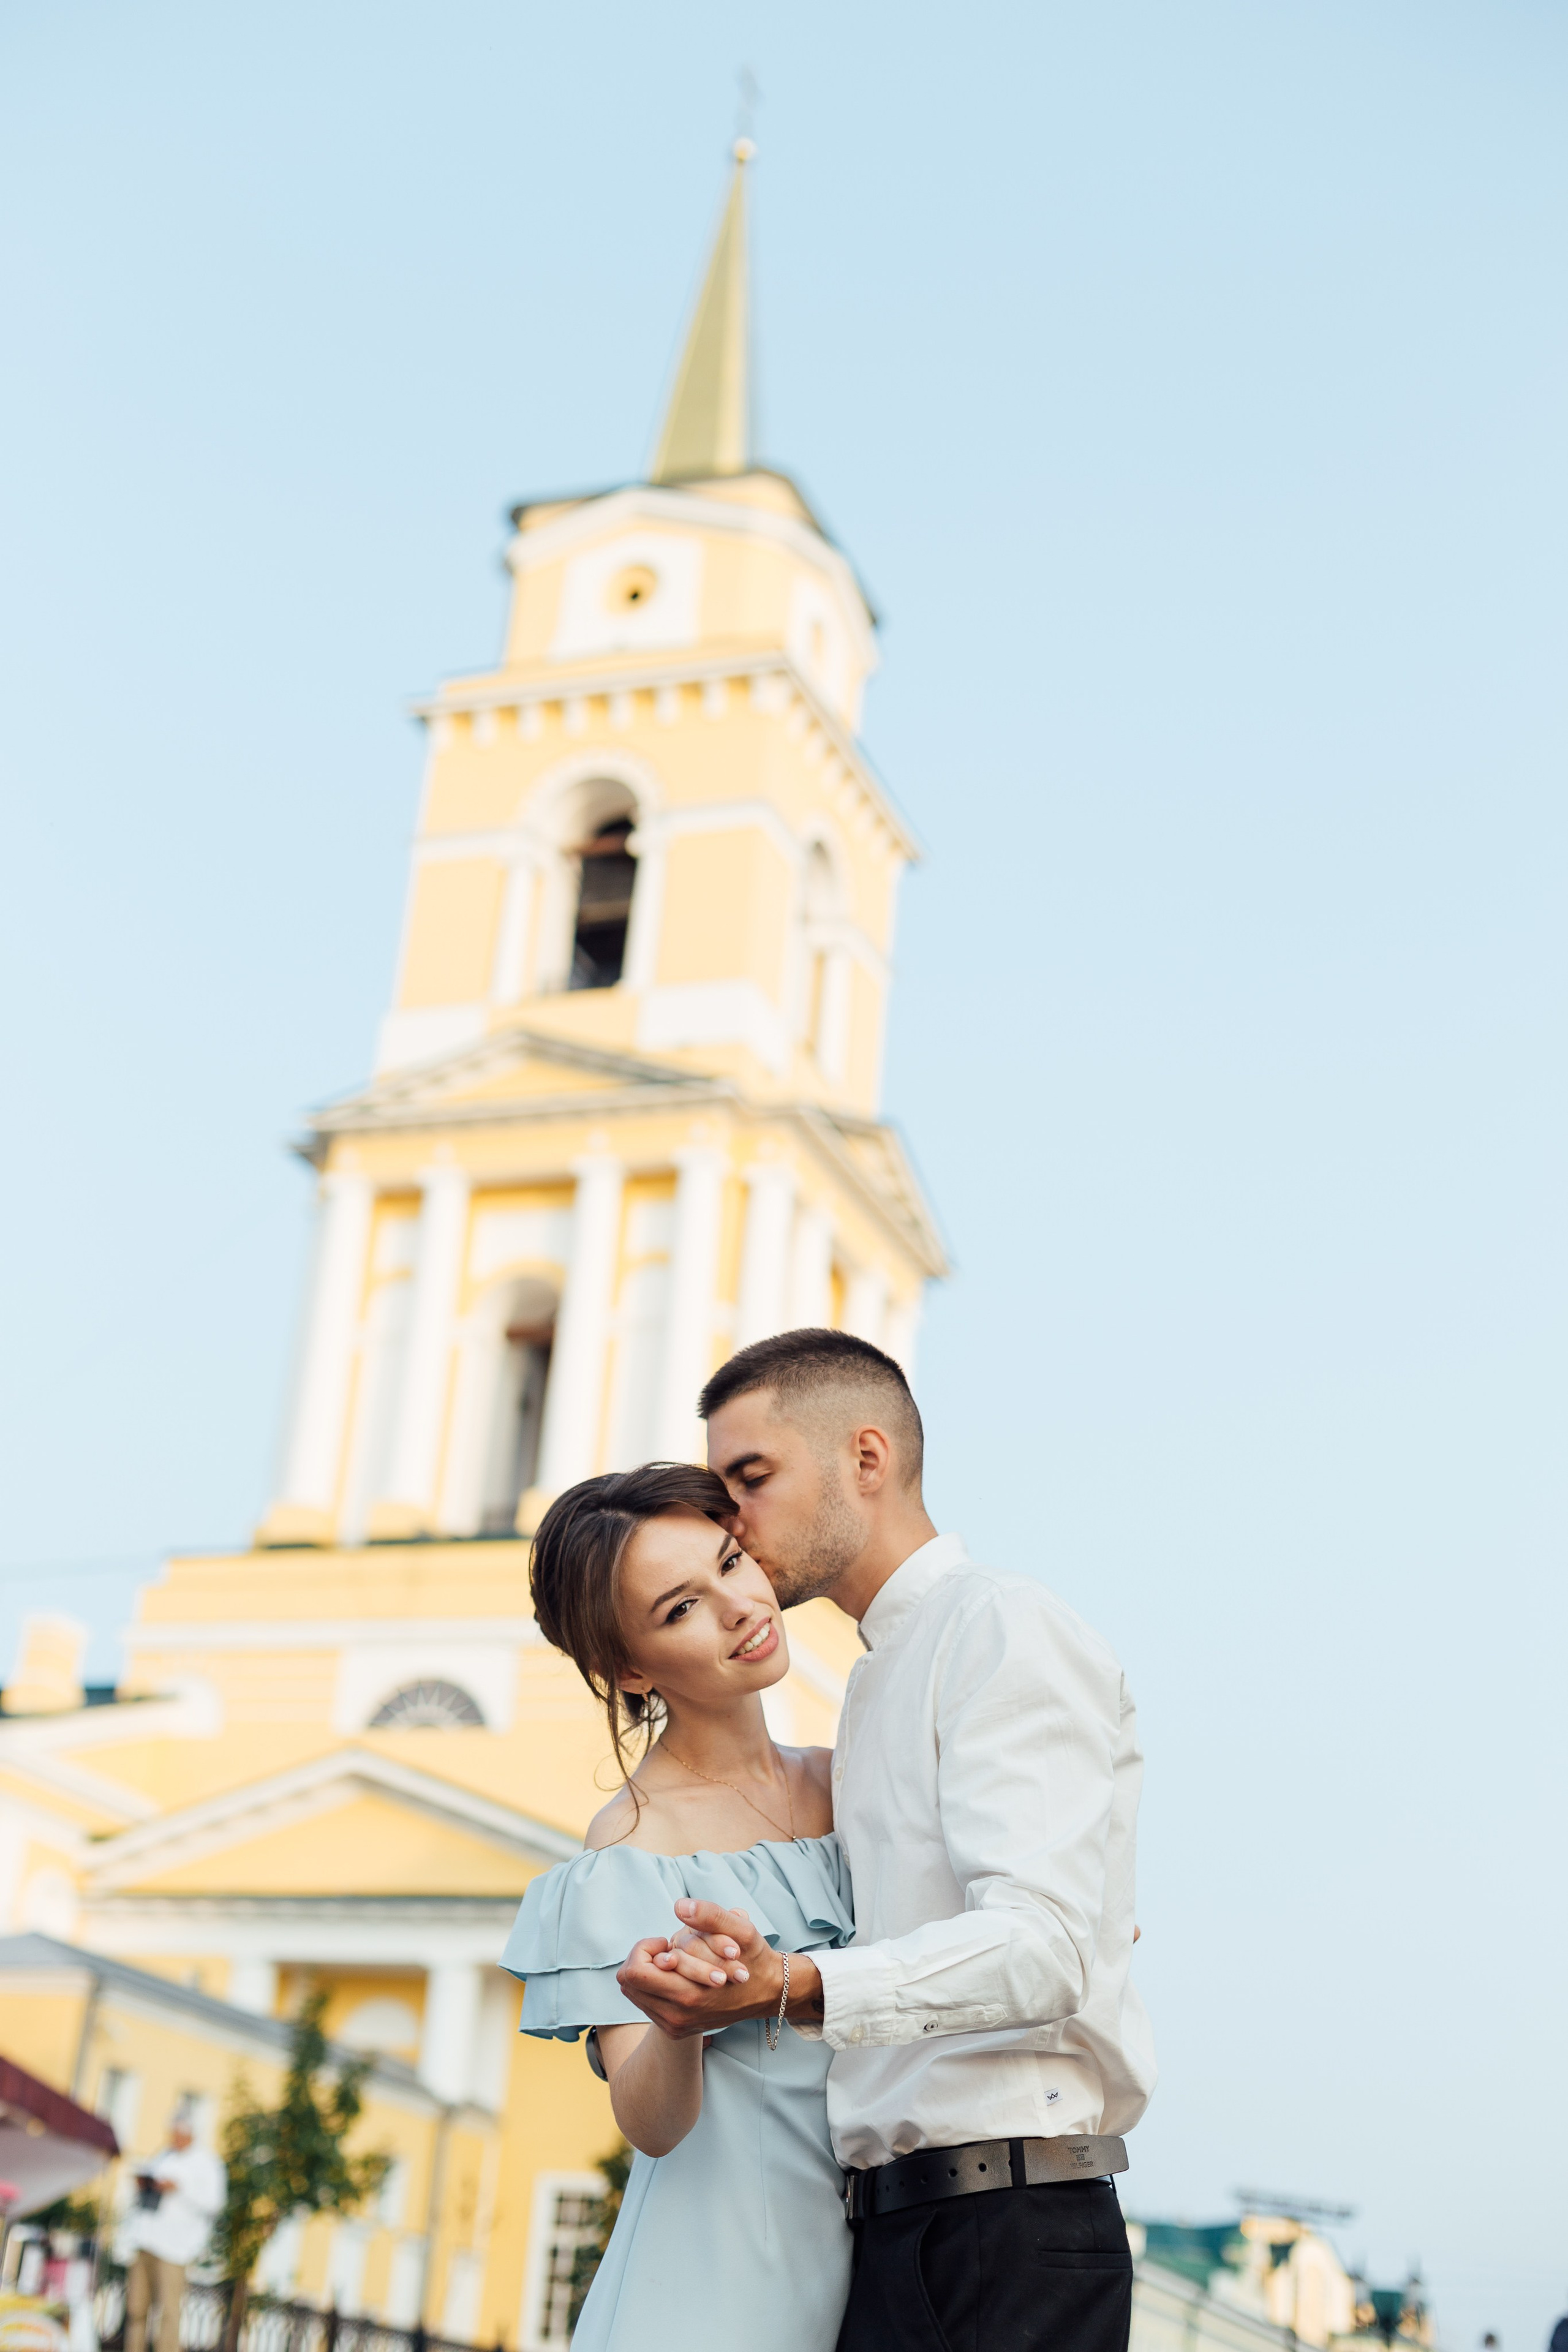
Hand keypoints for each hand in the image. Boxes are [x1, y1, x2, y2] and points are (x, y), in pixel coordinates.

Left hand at [616, 1903, 822, 2037]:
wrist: (766, 1992)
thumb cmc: (754, 1958)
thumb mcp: (742, 1931)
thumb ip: (711, 1915)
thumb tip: (680, 1906)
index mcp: (689, 1995)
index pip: (634, 1972)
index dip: (645, 1948)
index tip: (667, 1942)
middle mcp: (676, 2016)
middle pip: (628, 1983)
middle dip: (644, 1958)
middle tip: (668, 1949)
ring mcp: (674, 2025)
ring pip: (634, 1993)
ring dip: (649, 1972)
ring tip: (675, 1962)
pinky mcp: (674, 2029)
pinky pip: (645, 2003)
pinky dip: (654, 1985)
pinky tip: (677, 1975)